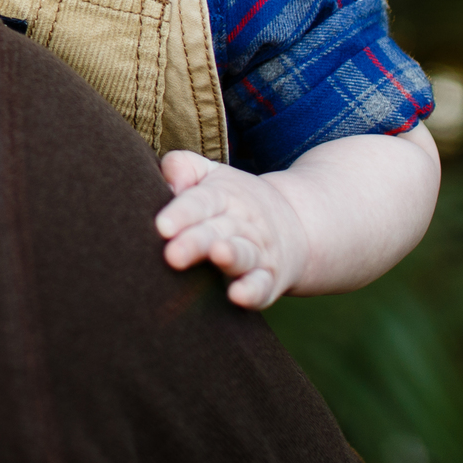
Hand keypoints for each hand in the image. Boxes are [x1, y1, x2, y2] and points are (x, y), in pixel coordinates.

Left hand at [155, 151, 308, 309]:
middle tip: (172, 254)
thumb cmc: (235, 201)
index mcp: (223, 196)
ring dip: (231, 257)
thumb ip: (183, 167)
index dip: (182, 213)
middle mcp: (241, 223)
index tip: (162, 226)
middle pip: (216, 230)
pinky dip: (252, 292)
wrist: (300, 224)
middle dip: (195, 242)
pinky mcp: (269, 280)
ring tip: (217, 256)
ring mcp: (257, 252)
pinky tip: (238, 296)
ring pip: (243, 255)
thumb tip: (167, 183)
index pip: (200, 201)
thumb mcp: (212, 175)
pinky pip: (262, 286)